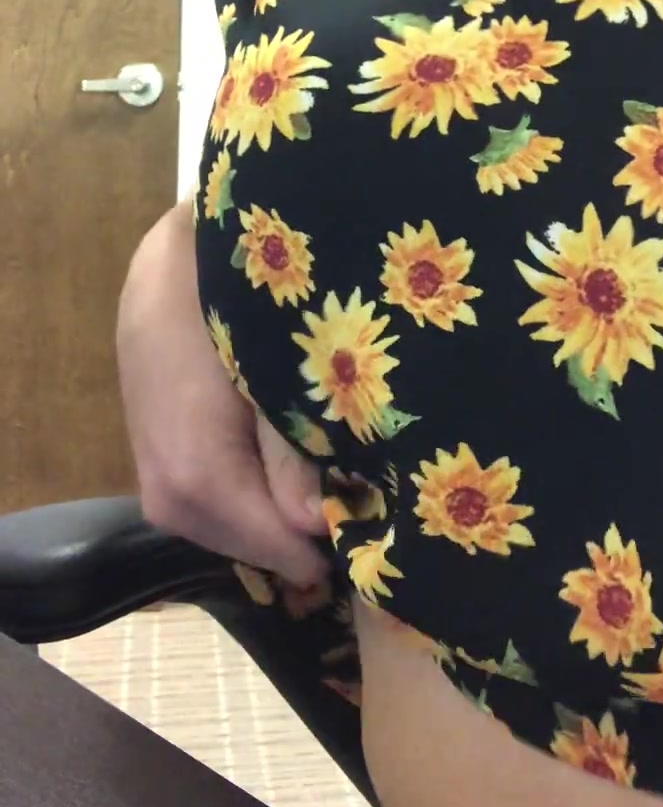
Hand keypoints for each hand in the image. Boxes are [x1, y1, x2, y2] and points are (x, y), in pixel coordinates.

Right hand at [117, 202, 326, 587]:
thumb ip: (296, 460)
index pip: (275, 548)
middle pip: (244, 542)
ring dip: (269, 515)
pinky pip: (202, 496)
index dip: (325, 550)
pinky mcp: (147, 450)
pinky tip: (278, 463)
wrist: (181, 255)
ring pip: (221, 523)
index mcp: (199, 477)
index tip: (372, 541)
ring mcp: (150, 473)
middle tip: (356, 511)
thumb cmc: (244, 304)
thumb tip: (316, 531)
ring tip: (323, 485)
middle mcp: (166, 492)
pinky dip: (242, 491)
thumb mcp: (283, 378)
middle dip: (297, 536)